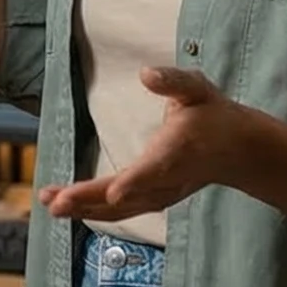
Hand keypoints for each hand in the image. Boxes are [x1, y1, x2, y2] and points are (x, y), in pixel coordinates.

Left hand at [40, 67, 252, 220]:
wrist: (237, 151)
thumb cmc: (212, 115)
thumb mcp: (197, 89)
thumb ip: (173, 81)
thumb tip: (146, 74)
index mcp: (177, 150)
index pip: (155, 169)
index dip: (135, 182)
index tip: (114, 192)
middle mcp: (167, 180)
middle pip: (128, 196)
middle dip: (90, 199)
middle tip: (56, 202)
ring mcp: (160, 195)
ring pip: (120, 209)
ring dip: (83, 208)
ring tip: (49, 202)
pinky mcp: (153, 201)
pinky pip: (120, 212)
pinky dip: (92, 212)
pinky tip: (65, 208)